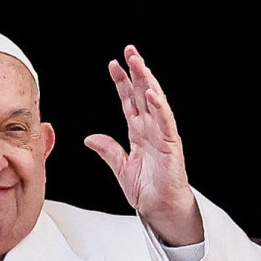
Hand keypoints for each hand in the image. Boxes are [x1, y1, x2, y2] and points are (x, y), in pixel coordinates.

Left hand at [84, 45, 202, 245]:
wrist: (161, 209)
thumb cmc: (147, 190)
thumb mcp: (120, 168)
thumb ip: (107, 150)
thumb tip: (89, 138)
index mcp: (138, 132)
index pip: (129, 101)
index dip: (122, 83)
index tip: (113, 65)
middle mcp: (151, 129)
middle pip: (143, 94)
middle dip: (136, 72)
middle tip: (129, 50)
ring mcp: (162, 135)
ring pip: (155, 102)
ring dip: (147, 81)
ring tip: (139, 63)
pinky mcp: (171, 146)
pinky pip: (165, 122)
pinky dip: (159, 107)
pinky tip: (151, 94)